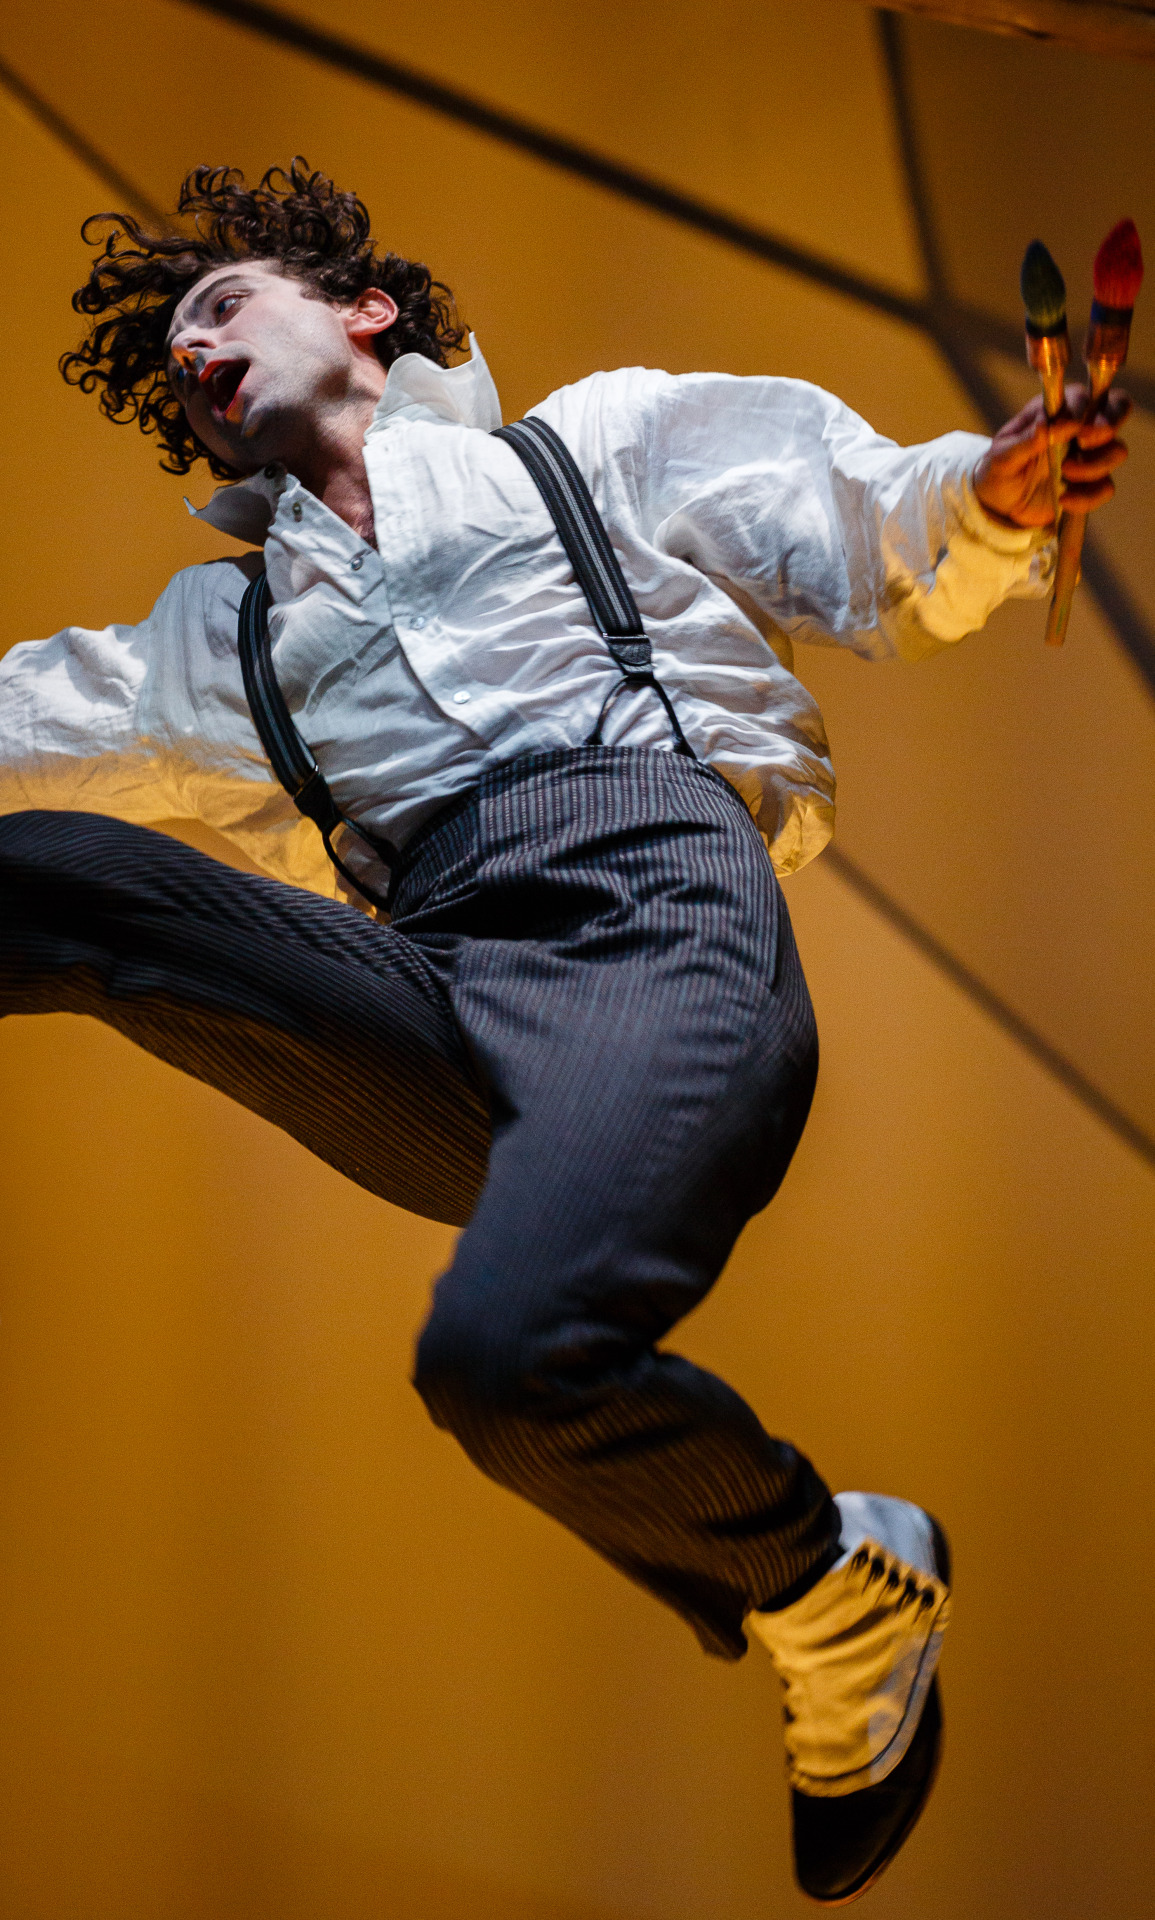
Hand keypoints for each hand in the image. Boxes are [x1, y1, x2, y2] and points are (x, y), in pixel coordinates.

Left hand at [973, 384, 1130, 529]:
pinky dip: (1087, 496)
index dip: (1084, 407)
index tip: (1072, 426)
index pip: (1083, 395)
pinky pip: (1105, 488)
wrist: (999, 506)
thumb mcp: (1001, 456)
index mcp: (1055, 411)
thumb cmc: (998, 469)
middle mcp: (1078, 428)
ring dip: (1094, 465)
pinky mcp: (1091, 484)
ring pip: (1117, 450)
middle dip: (1111, 421)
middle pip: (1118, 407)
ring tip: (1064, 473)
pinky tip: (1064, 500)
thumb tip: (1045, 424)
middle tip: (1086, 441)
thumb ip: (1024, 440)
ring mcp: (1089, 455)